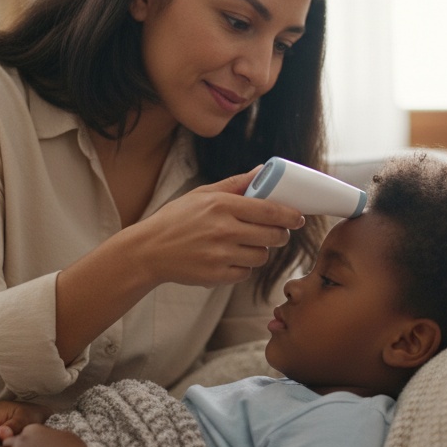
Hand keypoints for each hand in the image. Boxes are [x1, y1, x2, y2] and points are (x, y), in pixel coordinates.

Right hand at [129, 168, 305, 287]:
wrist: (148, 251)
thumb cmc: (176, 219)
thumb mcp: (202, 194)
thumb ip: (236, 184)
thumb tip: (263, 170)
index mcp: (221, 205)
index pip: (270, 211)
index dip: (291, 215)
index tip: (298, 217)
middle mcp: (223, 230)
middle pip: (273, 236)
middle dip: (280, 234)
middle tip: (276, 232)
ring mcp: (220, 255)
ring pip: (262, 256)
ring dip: (260, 251)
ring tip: (245, 244)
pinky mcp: (216, 276)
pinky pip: (246, 273)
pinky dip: (242, 267)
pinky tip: (228, 258)